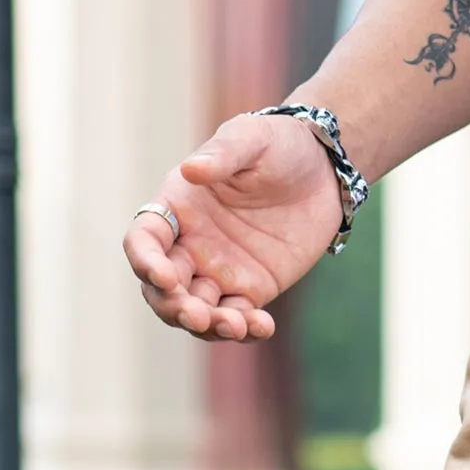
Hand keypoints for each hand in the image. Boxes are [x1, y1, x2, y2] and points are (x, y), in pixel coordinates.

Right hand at [124, 114, 343, 344]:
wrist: (324, 169)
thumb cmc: (279, 145)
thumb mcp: (252, 139)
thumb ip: (223, 155)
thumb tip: (190, 170)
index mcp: (177, 208)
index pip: (144, 240)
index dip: (145, 261)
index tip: (163, 276)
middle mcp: (189, 244)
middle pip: (162, 288)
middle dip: (172, 305)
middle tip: (195, 314)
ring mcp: (217, 271)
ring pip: (196, 310)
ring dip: (207, 325)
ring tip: (235, 325)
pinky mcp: (250, 289)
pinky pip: (238, 318)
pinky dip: (244, 329)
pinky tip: (262, 326)